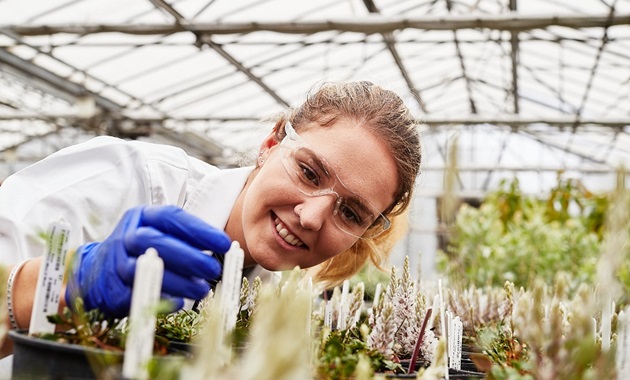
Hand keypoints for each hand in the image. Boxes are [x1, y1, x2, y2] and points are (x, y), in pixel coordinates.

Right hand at [65, 205, 230, 317]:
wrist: (94, 272)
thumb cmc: (140, 250)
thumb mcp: (159, 233)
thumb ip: (185, 238)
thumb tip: (222, 249)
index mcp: (142, 217)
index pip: (172, 218)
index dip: (199, 230)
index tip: (224, 243)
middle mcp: (126, 236)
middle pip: (156, 241)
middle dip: (188, 256)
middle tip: (213, 269)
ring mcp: (115, 262)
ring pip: (146, 269)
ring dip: (178, 281)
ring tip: (202, 290)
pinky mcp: (111, 289)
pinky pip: (137, 293)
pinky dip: (160, 299)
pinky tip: (179, 303)